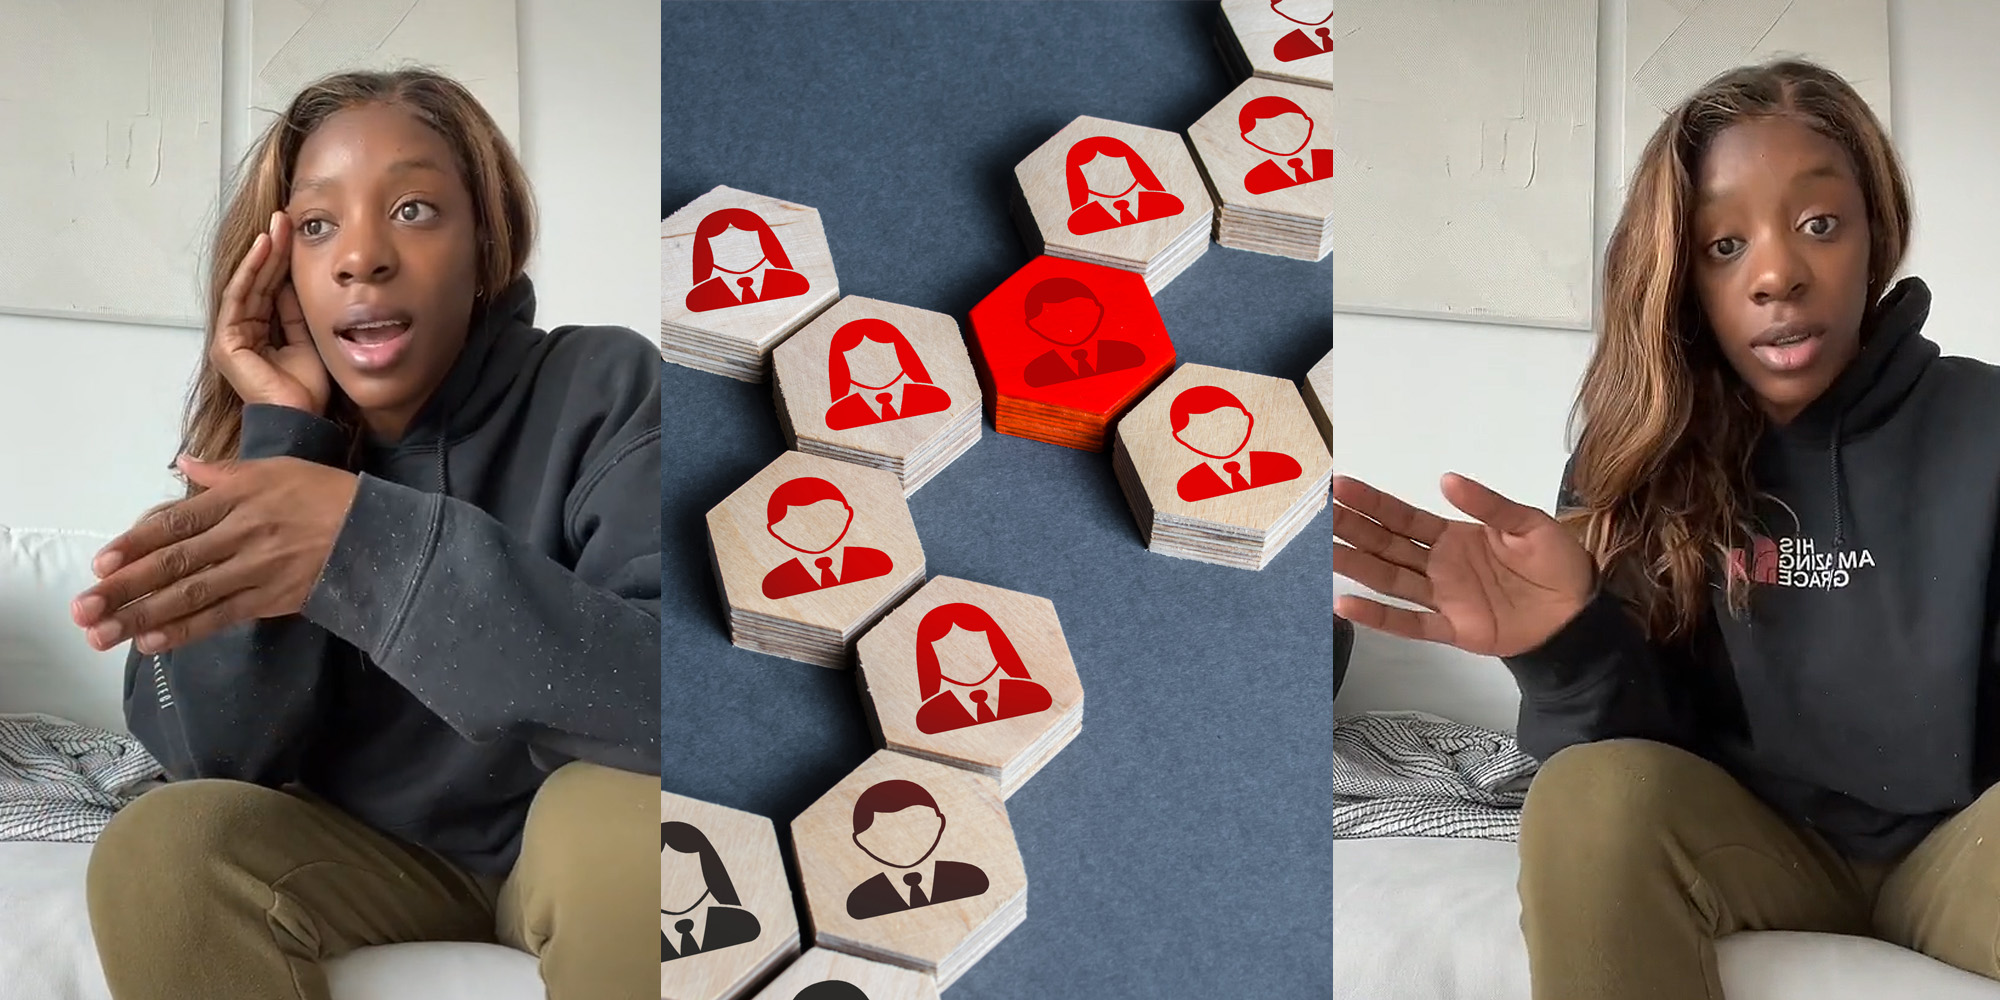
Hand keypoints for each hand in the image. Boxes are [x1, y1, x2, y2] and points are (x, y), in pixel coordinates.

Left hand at [71, 456, 358, 653]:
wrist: (378, 533)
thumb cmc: (326, 495)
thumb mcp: (277, 470)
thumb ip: (226, 471)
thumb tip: (185, 462)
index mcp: (238, 499)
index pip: (176, 523)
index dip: (135, 544)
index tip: (100, 564)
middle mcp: (241, 534)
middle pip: (173, 563)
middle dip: (123, 588)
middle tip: (82, 609)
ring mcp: (255, 570)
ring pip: (189, 595)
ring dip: (142, 616)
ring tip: (101, 634)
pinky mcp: (271, 599)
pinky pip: (221, 616)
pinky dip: (185, 630)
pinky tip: (152, 643)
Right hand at [211, 212, 329, 414]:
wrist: (302, 416)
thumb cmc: (306, 386)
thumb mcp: (306, 335)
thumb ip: (294, 309)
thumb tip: (292, 279)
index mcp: (259, 332)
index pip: (268, 288)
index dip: (281, 260)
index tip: (295, 233)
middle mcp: (242, 332)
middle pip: (257, 282)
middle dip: (272, 250)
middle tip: (285, 219)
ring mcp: (231, 336)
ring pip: (247, 285)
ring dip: (263, 254)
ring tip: (277, 227)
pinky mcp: (227, 342)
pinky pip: (239, 298)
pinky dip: (251, 272)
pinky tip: (265, 249)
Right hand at [1331, 473, 1595, 657]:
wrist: (1577, 613)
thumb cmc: (1555, 564)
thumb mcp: (1528, 523)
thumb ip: (1489, 506)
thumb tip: (1447, 480)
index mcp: (1453, 536)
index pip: (1403, 517)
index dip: (1372, 502)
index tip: (1339, 487)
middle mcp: (1439, 565)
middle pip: (1386, 545)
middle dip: (1352, 528)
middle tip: (1317, 512)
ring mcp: (1442, 598)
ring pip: (1389, 579)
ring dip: (1355, 565)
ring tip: (1321, 552)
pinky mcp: (1452, 629)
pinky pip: (1410, 623)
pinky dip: (1378, 617)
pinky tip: (1346, 606)